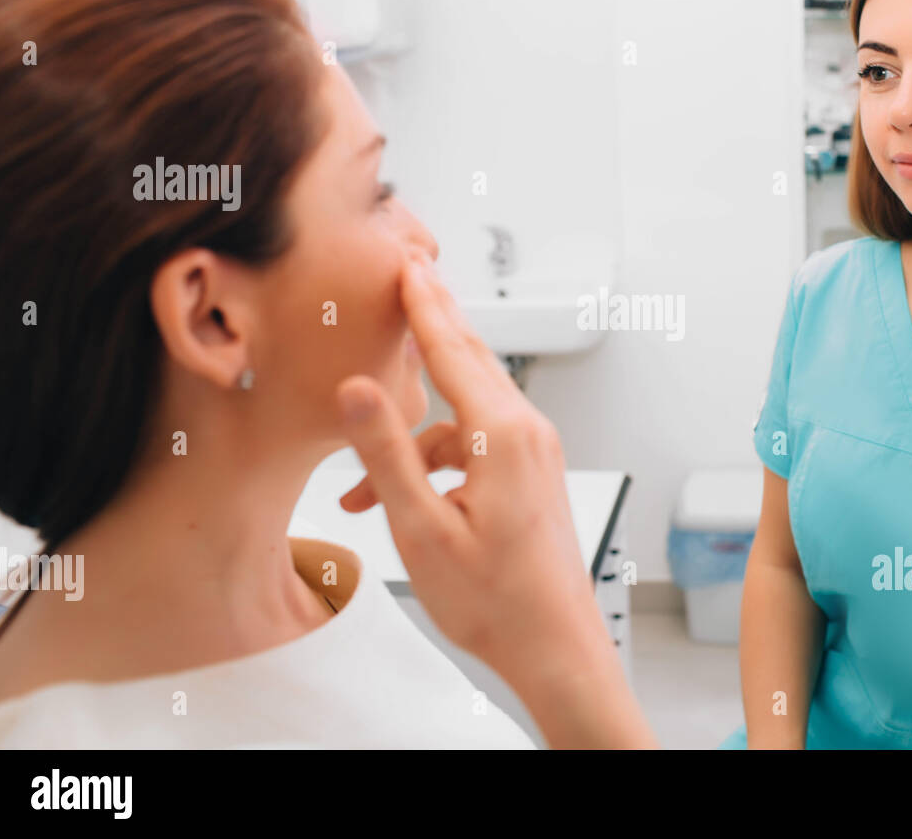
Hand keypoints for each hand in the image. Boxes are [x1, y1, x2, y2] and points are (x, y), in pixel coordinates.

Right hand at [333, 252, 605, 682]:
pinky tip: (395, 504)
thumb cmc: (496, 600)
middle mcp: (527, 432)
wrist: (554, 646)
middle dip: (432, 325)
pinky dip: (433, 464)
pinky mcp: (530, 474)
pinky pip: (474, 447)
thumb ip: (387, 453)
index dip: (423, 306)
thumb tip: (357, 389)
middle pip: (469, 361)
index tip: (407, 265)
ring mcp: (533, 453)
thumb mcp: (422, 529)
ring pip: (462, 415)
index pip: (453, 350)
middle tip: (407, 281)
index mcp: (503, 435)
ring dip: (411, 441)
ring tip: (361, 492)